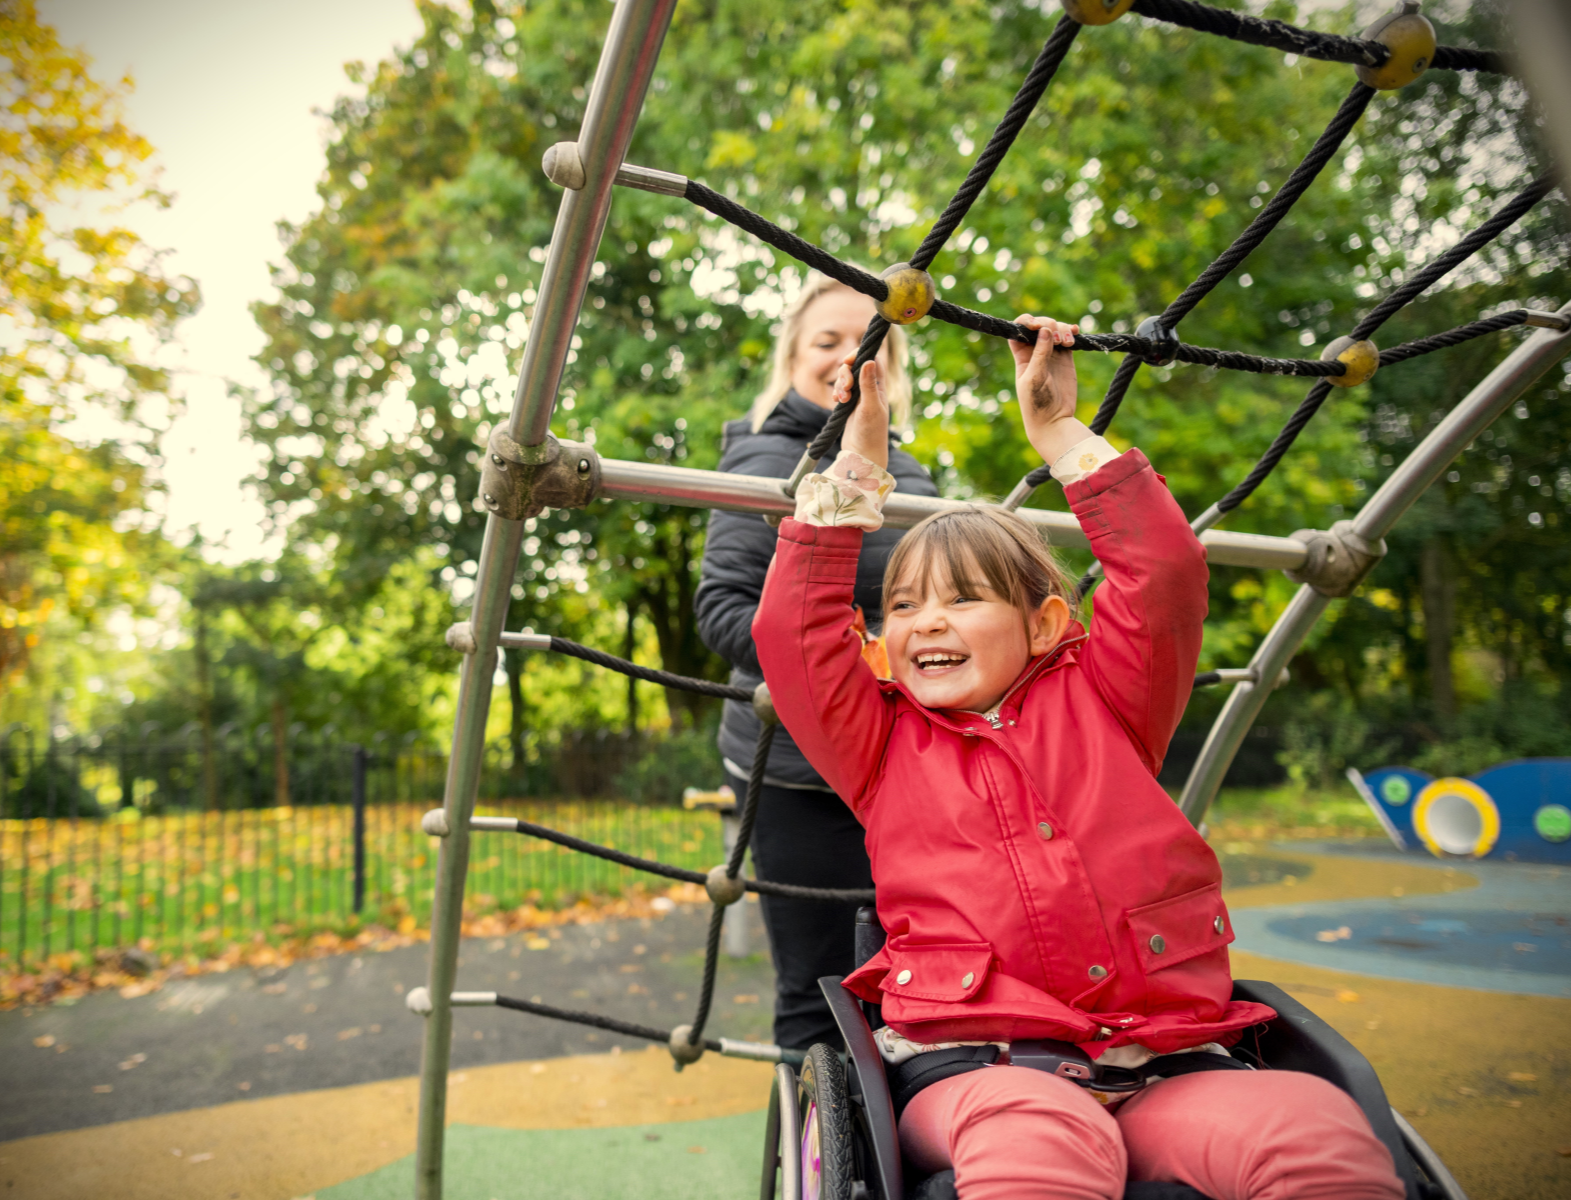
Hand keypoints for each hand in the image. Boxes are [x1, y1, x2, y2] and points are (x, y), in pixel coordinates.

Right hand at [833, 354, 889, 470]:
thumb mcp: (871, 407)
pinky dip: (836, 392)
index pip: (873, 359)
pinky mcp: (850, 405)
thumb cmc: (872, 433)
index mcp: (880, 386)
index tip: (847, 361)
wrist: (863, 455)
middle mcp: (871, 389)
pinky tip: (836, 402)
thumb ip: (869, 384)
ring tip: (841, 400)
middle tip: (845, 388)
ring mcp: (860, 397)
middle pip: (855, 367)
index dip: (859, 355)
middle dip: (845, 373)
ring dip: (839, 385)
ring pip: (846, 378)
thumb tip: (869, 360)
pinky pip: (841, 390)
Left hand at [1008, 314, 1091, 464]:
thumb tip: (1044, 330)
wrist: (1054, 420)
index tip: (1036, 326)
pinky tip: (1075, 332)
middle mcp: (1035, 352)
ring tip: (1067, 342)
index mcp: (1021, 356)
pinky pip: (1068, 338)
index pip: (1018, 330)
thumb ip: (1040, 355)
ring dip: (1062, 329)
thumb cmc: (1036, 403)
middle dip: (1049, 325)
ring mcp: (1051, 354)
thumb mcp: (1035, 378)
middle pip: (1040, 326)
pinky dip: (1071, 332)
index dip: (1026, 322)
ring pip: (1055, 330)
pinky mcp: (1066, 358)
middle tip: (1057, 337)